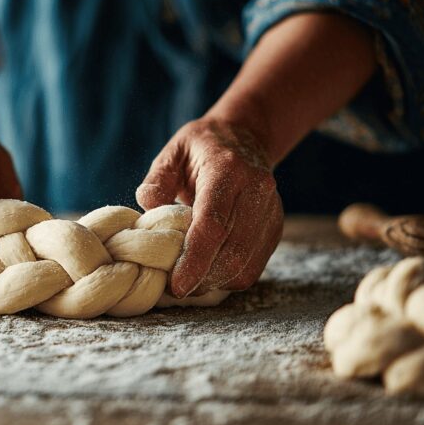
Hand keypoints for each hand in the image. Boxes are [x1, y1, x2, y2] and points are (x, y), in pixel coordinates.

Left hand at [136, 117, 282, 296]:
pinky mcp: (275, 227)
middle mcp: (257, 190)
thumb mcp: (172, 152)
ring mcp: (271, 210)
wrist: (245, 136)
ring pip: (246, 264)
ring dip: (215, 281)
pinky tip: (208, 271)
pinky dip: (229, 277)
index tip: (176, 285)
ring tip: (189, 280)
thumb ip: (156, 181)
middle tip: (175, 288)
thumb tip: (148, 209)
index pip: (214, 224)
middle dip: (203, 278)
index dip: (195, 259)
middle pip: (233, 251)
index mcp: (228, 170)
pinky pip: (254, 266)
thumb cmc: (201, 147)